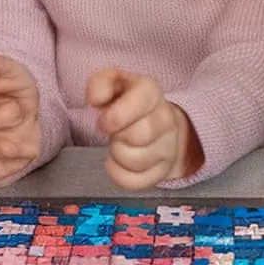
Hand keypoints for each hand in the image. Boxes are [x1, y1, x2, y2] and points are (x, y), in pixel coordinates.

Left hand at [87, 69, 202, 189]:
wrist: (153, 119)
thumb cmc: (126, 101)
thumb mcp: (113, 83)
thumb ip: (100, 83)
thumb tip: (95, 98)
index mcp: (150, 91)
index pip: (139, 104)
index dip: (115, 116)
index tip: (103, 122)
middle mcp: (165, 119)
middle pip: (137, 136)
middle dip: (116, 136)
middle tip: (114, 132)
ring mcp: (168, 146)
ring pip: (136, 161)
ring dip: (117, 155)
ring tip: (119, 144)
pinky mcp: (163, 170)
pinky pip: (137, 182)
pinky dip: (119, 175)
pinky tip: (117, 162)